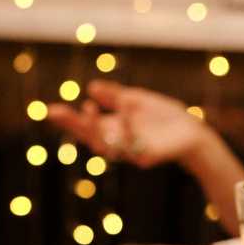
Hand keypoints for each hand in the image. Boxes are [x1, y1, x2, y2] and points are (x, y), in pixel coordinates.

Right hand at [46, 80, 212, 168]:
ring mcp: (130, 151)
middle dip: (74, 125)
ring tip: (88, 107)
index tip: (51, 110)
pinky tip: (126, 110)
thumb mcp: (136, 100)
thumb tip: (91, 87)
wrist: (192, 132)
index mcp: (112, 128)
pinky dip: (129, 126)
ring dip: (96, 128)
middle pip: (90, 137)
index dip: (68, 120)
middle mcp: (117, 141)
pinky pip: (134, 144)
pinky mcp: (146, 157)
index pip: (85, 126)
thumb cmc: (163, 117)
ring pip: (106, 145)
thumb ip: (115, 96)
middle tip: (58, 112)